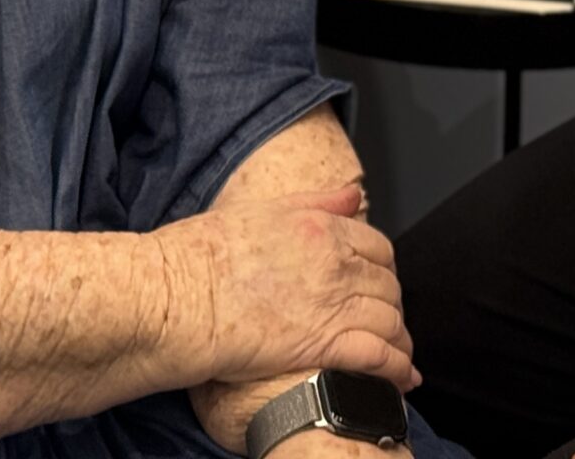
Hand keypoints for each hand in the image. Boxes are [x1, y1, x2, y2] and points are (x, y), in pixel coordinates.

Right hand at [154, 187, 417, 393]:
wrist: (172, 298)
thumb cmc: (197, 257)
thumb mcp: (258, 212)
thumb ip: (314, 203)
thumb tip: (353, 195)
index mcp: (319, 226)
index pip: (376, 246)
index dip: (383, 269)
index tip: (378, 284)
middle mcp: (333, 260)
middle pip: (388, 283)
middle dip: (393, 305)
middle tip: (387, 322)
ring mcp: (331, 301)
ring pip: (388, 318)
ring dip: (399, 339)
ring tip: (399, 356)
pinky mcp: (322, 342)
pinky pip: (377, 355)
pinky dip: (396, 368)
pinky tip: (402, 379)